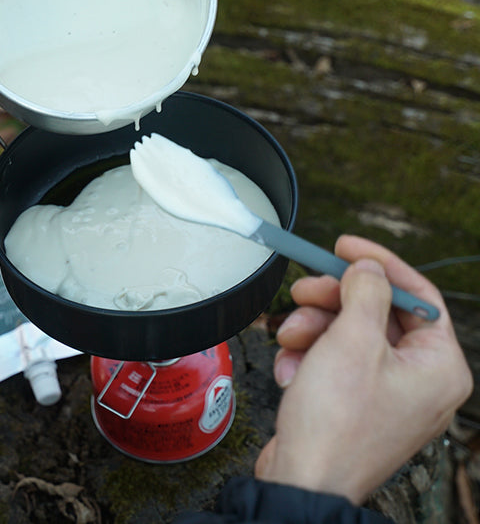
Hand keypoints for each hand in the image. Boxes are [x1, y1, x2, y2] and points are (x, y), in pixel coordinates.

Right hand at [255, 234, 472, 503]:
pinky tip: (291, 370)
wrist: (302, 481)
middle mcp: (420, 381)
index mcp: (438, 367)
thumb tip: (369, 268)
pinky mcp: (357, 405)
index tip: (344, 246)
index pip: (417, 295)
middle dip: (333, 300)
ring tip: (287, 338)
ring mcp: (388, 394)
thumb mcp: (352, 341)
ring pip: (349, 335)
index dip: (378, 264)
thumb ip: (365, 293)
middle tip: (302, 289)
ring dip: (312, 329)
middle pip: (377, 313)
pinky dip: (309, 358)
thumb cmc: (336, 421)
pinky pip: (335, 362)